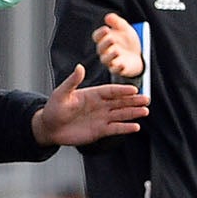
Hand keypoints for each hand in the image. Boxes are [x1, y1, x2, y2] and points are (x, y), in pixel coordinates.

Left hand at [30, 64, 148, 146]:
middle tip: (146, 99)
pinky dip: (125, 127)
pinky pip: (115, 128)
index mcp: (92, 94)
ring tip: (145, 111)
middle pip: (120, 102)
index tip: (134, 89)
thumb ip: (72, 82)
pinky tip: (136, 126)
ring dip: (133, 113)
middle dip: (133, 100)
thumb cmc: (53, 109)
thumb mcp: (61, 94)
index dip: (122, 90)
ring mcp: (101, 118)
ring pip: (120, 114)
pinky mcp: (100, 131)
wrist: (49, 128)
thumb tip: (79, 67)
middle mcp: (99, 105)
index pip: (110, 91)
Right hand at [92, 13, 143, 80]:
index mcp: (104, 40)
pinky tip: (122, 64)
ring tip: (116, 51)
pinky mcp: (118, 69)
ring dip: (110, 56)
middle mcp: (105, 51)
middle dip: (105, 43)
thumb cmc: (128, 41)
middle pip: (100, 48)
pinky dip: (117, 68)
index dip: (100, 33)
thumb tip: (108, 17)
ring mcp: (111, 61)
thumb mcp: (125, 29)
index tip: (106, 29)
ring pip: (106, 60)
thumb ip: (117, 22)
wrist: (138, 55)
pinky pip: (115, 70)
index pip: (97, 37)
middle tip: (111, 39)